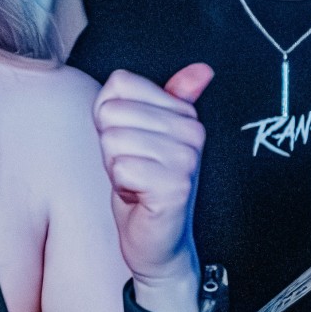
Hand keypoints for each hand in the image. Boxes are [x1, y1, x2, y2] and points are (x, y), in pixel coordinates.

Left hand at [95, 63, 212, 303]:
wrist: (158, 241)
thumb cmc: (145, 185)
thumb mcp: (146, 134)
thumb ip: (162, 97)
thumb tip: (201, 70)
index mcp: (184, 114)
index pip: (119, 83)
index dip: (110, 115)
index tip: (131, 142)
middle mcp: (191, 132)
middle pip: (111, 112)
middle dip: (110, 144)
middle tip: (134, 166)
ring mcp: (186, 158)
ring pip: (113, 140)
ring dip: (116, 166)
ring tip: (137, 181)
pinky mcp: (175, 185)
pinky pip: (121, 167)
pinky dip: (122, 186)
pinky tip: (139, 195)